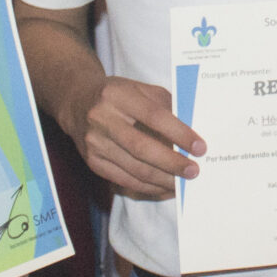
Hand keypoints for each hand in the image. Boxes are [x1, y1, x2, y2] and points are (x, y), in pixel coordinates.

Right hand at [66, 75, 203, 199]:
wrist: (76, 103)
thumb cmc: (117, 95)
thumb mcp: (139, 89)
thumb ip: (165, 104)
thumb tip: (194, 129)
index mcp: (117, 95)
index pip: (154, 116)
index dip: (179, 133)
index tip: (200, 147)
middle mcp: (102, 119)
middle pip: (142, 147)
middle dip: (171, 163)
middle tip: (194, 171)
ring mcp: (95, 143)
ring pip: (133, 168)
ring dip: (162, 179)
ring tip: (183, 183)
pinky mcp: (93, 162)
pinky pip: (124, 180)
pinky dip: (148, 187)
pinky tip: (165, 188)